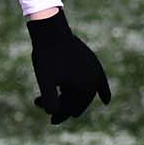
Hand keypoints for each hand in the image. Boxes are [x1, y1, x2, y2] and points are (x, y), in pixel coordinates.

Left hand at [27, 9, 110, 123]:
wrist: (52, 31)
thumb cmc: (47, 57)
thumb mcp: (45, 80)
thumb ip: (50, 99)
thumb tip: (55, 113)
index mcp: (86, 87)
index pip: (70, 109)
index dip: (54, 111)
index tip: (38, 104)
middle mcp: (95, 80)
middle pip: (76, 102)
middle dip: (59, 104)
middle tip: (37, 101)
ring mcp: (96, 71)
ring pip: (81, 91)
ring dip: (66, 96)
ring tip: (48, 94)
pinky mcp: (93, 63)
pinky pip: (99, 82)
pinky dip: (101, 91)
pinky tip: (106, 101)